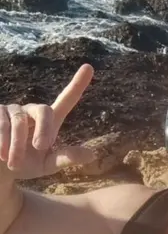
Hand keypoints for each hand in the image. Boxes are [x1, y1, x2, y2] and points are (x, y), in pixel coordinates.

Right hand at [0, 64, 95, 180]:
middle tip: (40, 148)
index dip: (77, 84)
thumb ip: (67, 158)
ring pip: (19, 122)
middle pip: (44, 110)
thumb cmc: (25, 166)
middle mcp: (32, 111)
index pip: (65, 100)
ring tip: (13, 163)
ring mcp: (12, 109)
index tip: (89, 67)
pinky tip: (0, 155)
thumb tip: (92, 155)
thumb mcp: (47, 165)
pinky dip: (2, 143)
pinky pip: (1, 124)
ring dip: (17, 146)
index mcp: (49, 122)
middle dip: (44, 130)